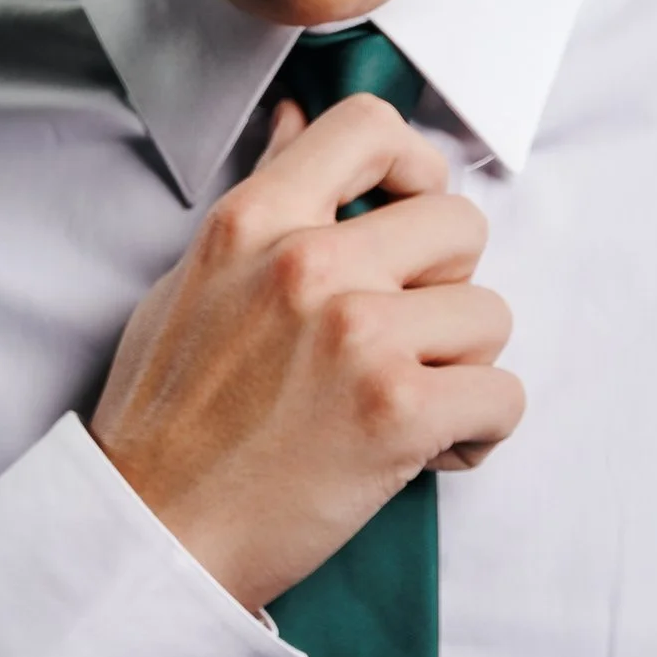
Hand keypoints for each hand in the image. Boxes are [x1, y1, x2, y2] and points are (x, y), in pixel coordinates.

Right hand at [90, 94, 523, 613]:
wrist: (152, 534)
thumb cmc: (167, 421)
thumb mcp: (194, 281)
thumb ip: (261, 202)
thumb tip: (295, 122)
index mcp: (255, 221)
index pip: (369, 129)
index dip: (415, 165)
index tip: (411, 211)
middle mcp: (311, 264)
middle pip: (460, 226)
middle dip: (447, 289)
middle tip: (405, 342)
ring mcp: (359, 335)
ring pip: (491, 317)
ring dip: (462, 369)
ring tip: (404, 409)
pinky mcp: (399, 411)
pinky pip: (504, 396)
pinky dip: (477, 433)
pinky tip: (424, 454)